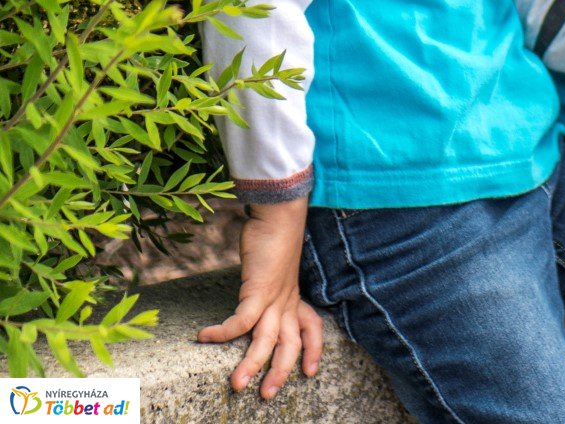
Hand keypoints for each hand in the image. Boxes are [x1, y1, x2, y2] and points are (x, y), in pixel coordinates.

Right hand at [197, 199, 322, 399]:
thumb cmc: (274, 239)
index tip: (310, 371)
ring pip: (267, 340)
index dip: (315, 350)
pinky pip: (241, 320)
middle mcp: (288, 301)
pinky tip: (203, 337)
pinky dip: (223, 332)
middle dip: (281, 372)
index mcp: (295, 297)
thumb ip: (268, 287)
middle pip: (291, 344)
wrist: (280, 214)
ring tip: (238, 384)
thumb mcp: (274, 270)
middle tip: (267, 395)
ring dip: (252, 364)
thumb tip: (255, 295)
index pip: (313, 328)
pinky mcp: (259, 289)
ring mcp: (275, 297)